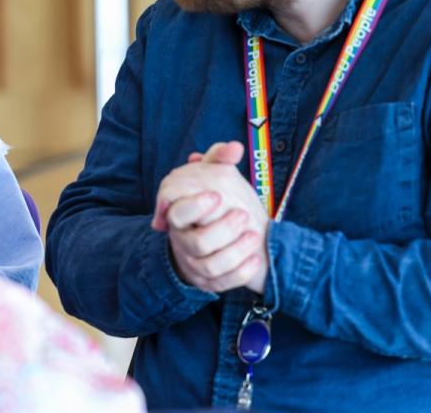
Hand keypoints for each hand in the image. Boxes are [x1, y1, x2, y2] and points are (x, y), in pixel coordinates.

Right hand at [152, 141, 270, 294]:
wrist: (221, 236)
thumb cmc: (216, 204)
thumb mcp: (215, 178)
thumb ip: (220, 159)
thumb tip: (234, 147)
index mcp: (179, 215)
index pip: (175, 212)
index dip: (194, 206)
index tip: (217, 196)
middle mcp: (183, 241)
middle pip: (196, 242)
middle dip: (222, 230)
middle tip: (242, 214)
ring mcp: (195, 264)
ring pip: (210, 266)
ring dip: (236, 250)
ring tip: (254, 233)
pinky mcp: (210, 282)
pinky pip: (224, 283)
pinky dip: (241, 271)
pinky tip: (255, 256)